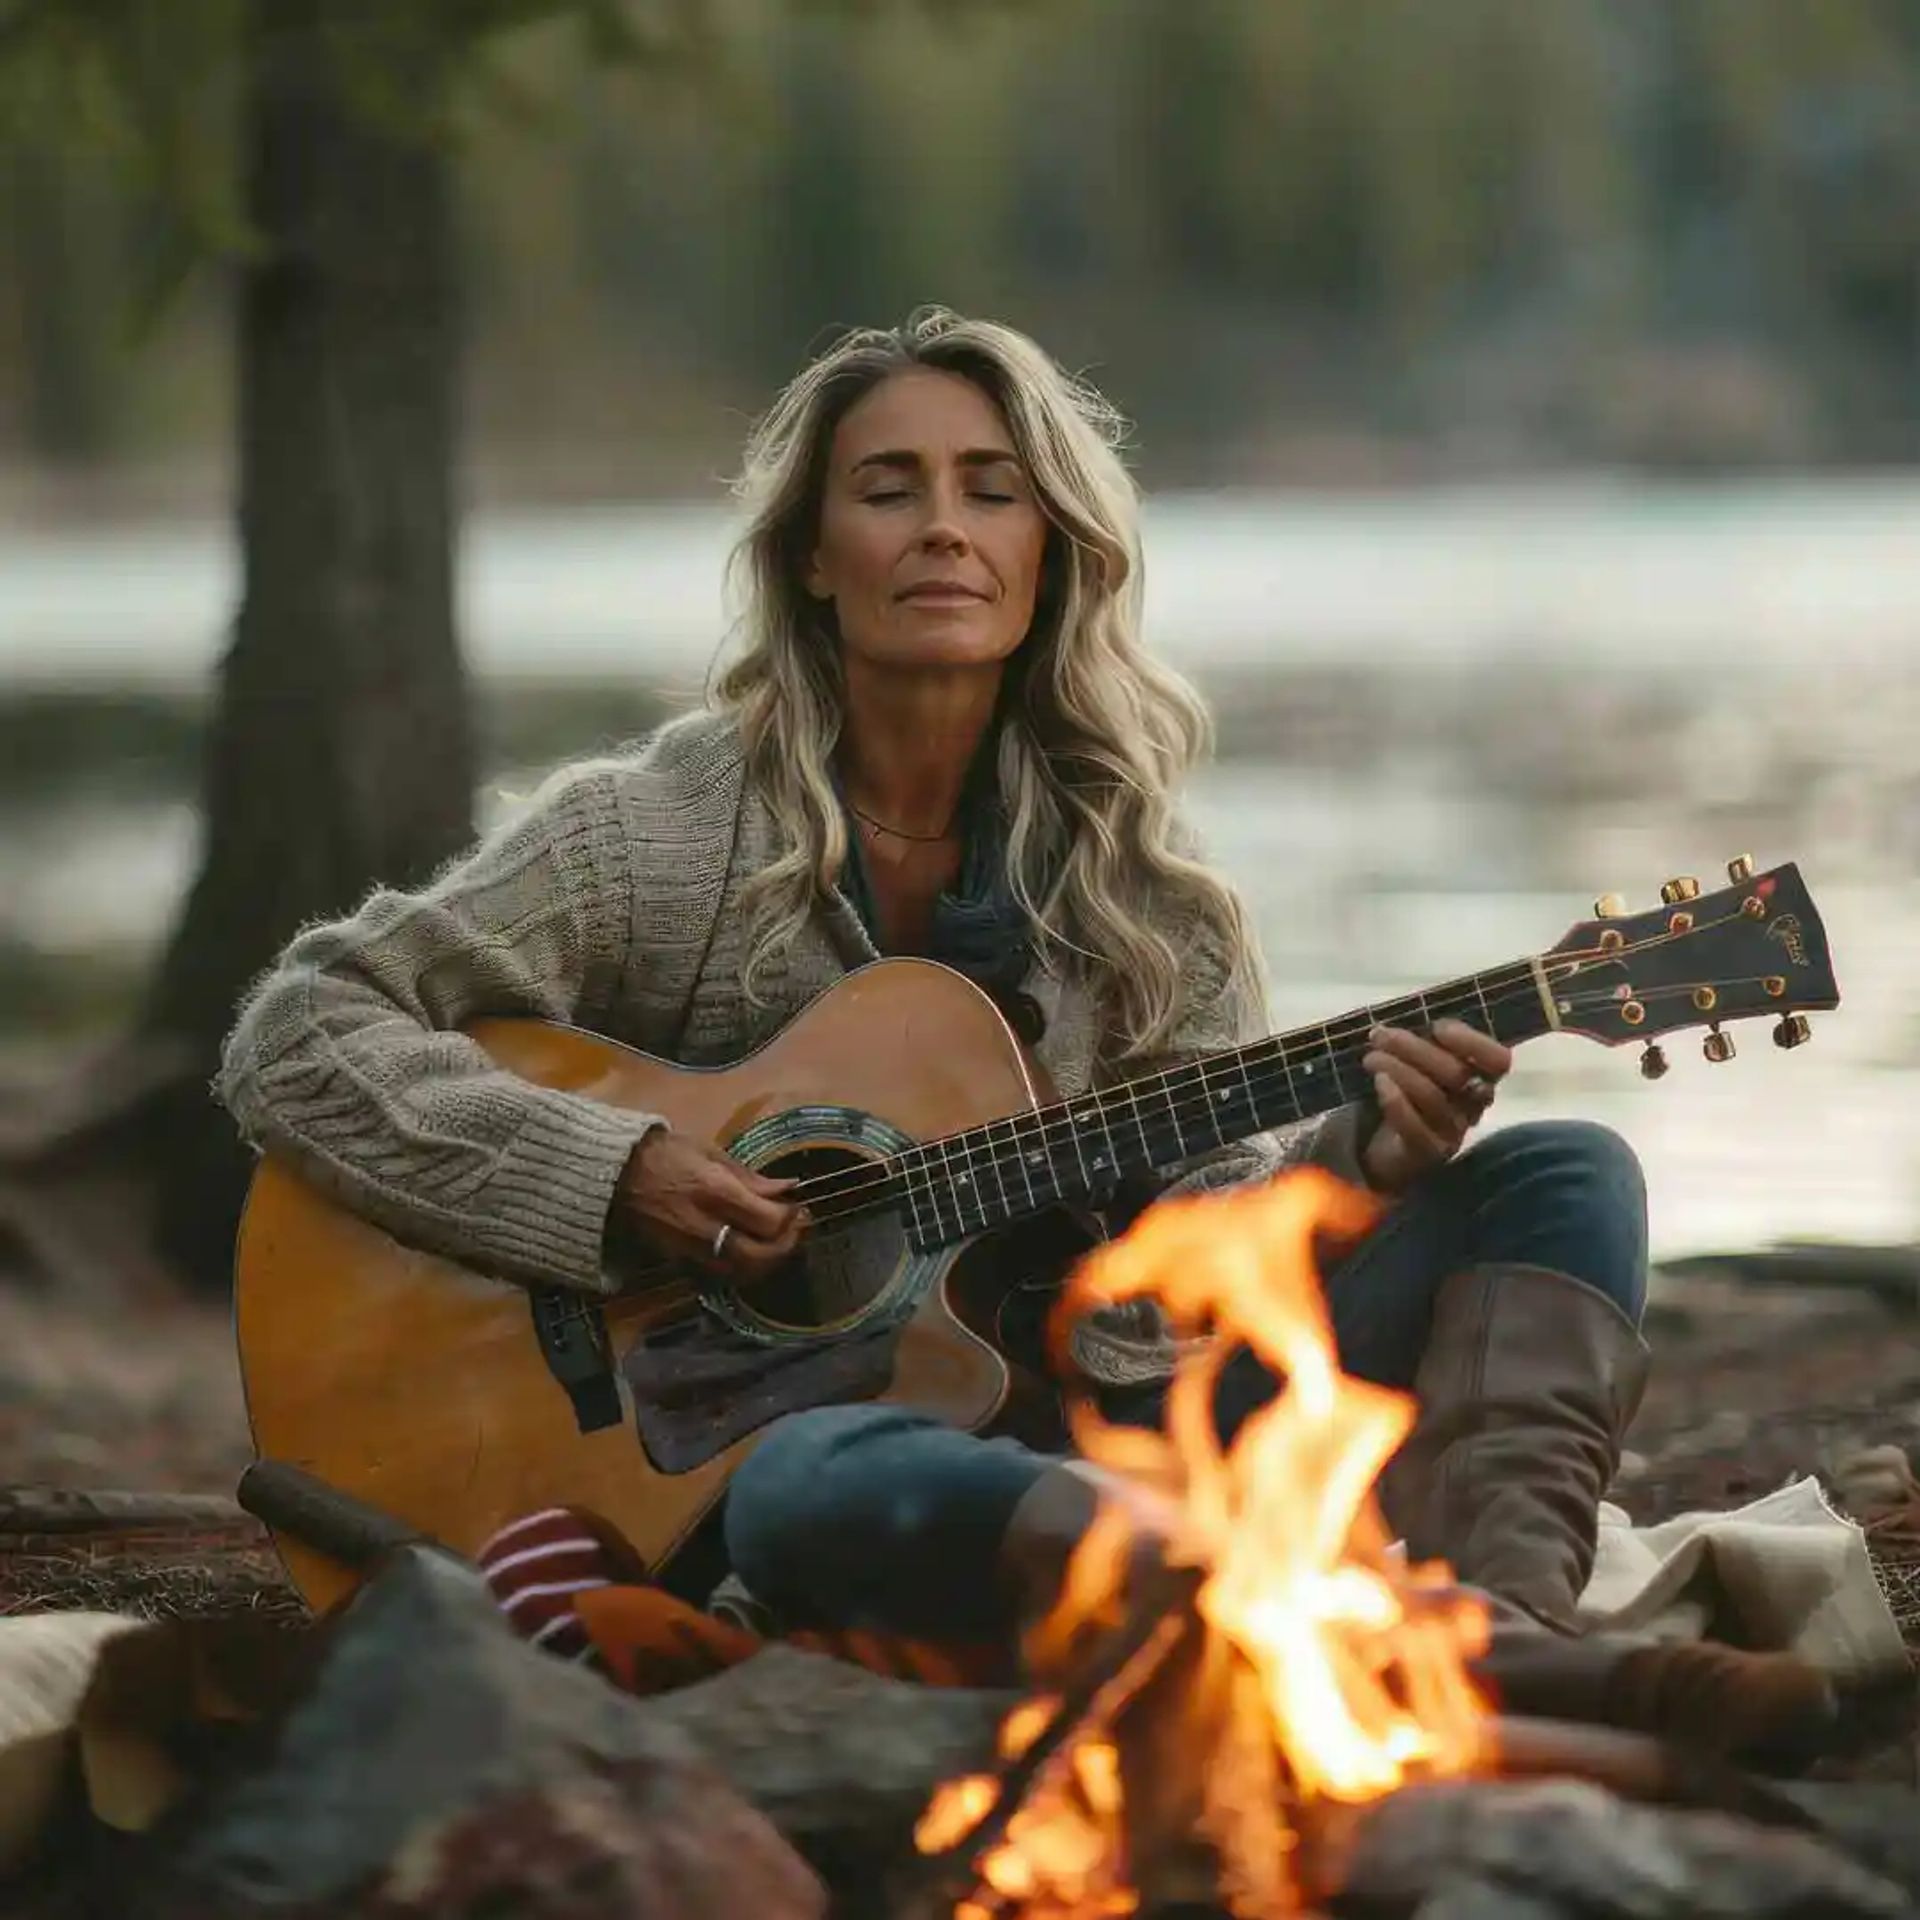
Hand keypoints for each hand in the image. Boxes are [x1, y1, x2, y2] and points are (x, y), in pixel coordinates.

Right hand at [615, 1129, 804, 1285]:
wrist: (612, 1174)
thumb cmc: (665, 1154)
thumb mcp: (709, 1152)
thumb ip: (750, 1176)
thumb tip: (788, 1187)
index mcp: (716, 1193)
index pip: (769, 1222)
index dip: (791, 1219)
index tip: (797, 1208)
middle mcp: (705, 1227)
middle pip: (759, 1257)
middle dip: (785, 1247)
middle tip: (794, 1231)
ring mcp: (689, 1249)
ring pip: (740, 1272)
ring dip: (765, 1262)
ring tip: (774, 1242)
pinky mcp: (678, 1261)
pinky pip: (718, 1273)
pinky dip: (740, 1267)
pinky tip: (748, 1250)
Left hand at [1359, 1018, 1511, 1195]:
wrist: (1387, 1149)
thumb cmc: (1407, 1094)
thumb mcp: (1418, 1064)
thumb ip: (1422, 1044)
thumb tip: (1396, 1023)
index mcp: (1478, 1078)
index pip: (1497, 1061)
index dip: (1472, 1042)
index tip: (1437, 1028)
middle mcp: (1472, 1106)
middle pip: (1456, 1074)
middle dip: (1414, 1048)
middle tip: (1379, 1036)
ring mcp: (1452, 1132)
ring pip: (1433, 1097)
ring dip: (1398, 1069)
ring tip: (1371, 1058)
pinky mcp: (1428, 1153)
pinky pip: (1416, 1128)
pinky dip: (1395, 1102)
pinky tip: (1378, 1083)